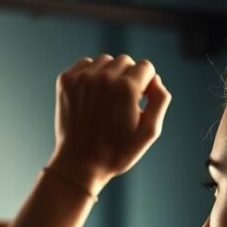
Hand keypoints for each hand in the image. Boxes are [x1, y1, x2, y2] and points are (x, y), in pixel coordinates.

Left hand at [49, 53, 171, 195]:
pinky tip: (91, 98)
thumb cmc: (117, 153)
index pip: (146, 67)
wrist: (79, 165)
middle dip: (128, 79)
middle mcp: (103, 78)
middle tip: (120, 105)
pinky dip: (91, 76)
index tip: (138, 102)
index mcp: (126, 88)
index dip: (146, 85)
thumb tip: (155, 79)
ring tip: (106, 102)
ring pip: (106, 61)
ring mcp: (82, 78)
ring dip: (109, 76)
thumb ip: (160, 100)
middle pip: (126, 61)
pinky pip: (86, 64)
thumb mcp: (149, 133)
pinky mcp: (66, 81)